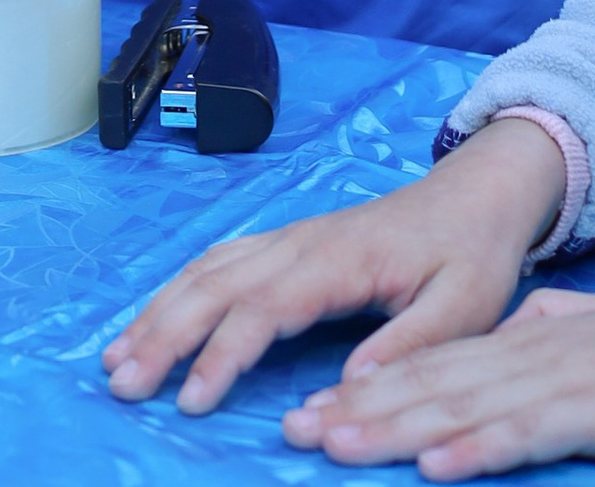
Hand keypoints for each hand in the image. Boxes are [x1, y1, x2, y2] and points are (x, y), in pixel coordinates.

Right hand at [103, 120, 564, 417]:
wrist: (478, 193)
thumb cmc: (472, 254)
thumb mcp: (465, 307)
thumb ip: (409, 347)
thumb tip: (349, 386)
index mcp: (339, 260)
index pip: (264, 309)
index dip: (222, 354)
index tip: (190, 401)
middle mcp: (301, 243)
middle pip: (215, 285)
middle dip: (163, 332)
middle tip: (121, 382)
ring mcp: (289, 238)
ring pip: (208, 269)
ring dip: (159, 310)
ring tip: (116, 356)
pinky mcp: (288, 242)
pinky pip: (220, 259)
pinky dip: (178, 287)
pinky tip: (154, 314)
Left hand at [283, 283, 594, 472]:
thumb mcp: (590, 331)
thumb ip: (545, 332)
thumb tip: (510, 334)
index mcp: (525, 340)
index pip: (432, 366)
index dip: (369, 389)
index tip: (314, 410)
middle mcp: (529, 356)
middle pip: (429, 386)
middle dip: (359, 411)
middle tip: (295, 430)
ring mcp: (559, 382)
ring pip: (460, 408)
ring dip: (394, 430)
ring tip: (337, 445)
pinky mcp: (594, 413)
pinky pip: (526, 435)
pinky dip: (478, 449)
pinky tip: (435, 466)